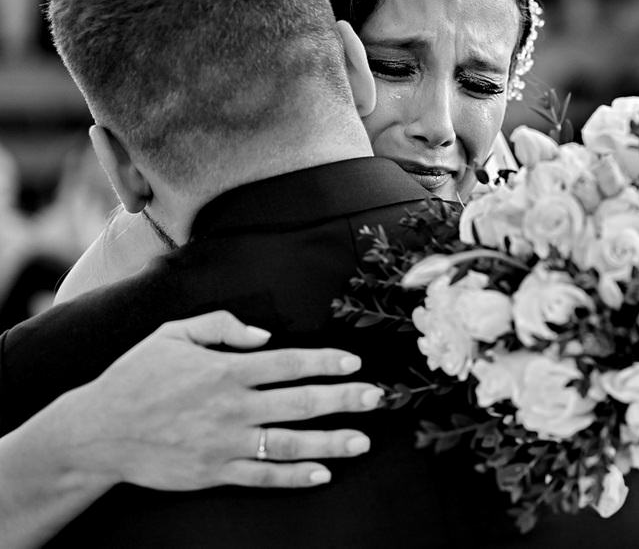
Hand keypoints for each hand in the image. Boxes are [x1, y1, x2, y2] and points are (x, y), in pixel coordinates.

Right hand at [54, 311, 382, 489]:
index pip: (288, 363)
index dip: (325, 362)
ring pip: (289, 443)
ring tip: (362, 441)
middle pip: (300, 402)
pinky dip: (293, 476)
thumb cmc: (136, 376)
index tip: (354, 363)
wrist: (97, 431)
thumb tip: (264, 334)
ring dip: (330, 442)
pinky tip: (321, 474)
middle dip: (343, 399)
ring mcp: (224, 443)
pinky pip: (262, 475)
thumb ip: (221, 326)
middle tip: (378, 398)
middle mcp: (232, 406)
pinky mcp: (214, 472)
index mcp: (225, 369)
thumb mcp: (173, 334)